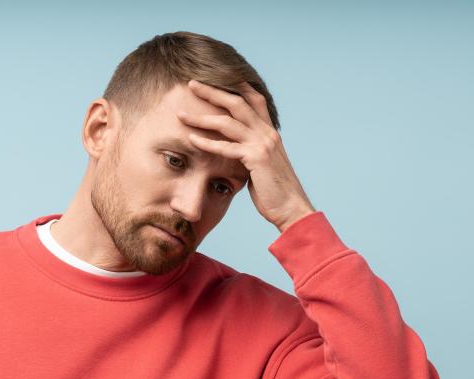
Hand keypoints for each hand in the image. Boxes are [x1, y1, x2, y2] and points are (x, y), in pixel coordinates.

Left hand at [177, 79, 315, 232]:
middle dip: (212, 92)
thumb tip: (238, 152)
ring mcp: (262, 144)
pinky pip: (226, 147)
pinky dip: (207, 143)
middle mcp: (267, 133)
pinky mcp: (256, 158)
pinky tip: (191, 139)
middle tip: (192, 84)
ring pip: (228, 122)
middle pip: (237, 102)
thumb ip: (251, 153)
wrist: (292, 208)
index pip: (255, 99)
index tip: (216, 76)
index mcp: (270, 132)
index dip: (237, 85)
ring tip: (181, 115)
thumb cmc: (276, 192)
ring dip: (202, 117)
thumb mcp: (264, 166)